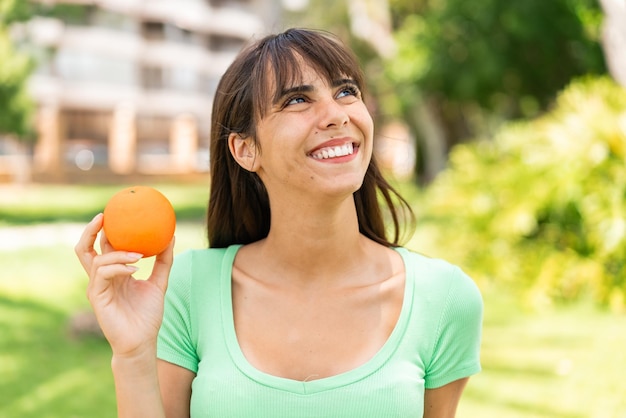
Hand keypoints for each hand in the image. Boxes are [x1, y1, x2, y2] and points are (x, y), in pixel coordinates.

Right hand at [75, 213, 174, 357]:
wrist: (142, 341)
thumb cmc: (148, 314)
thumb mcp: (159, 282)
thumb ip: (164, 260)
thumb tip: (170, 236)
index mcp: (114, 272)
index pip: (105, 246)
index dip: (106, 228)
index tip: (116, 211)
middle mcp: (102, 277)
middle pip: (86, 248)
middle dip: (92, 230)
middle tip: (104, 216)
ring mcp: (97, 287)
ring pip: (96, 259)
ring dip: (118, 253)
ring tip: (139, 254)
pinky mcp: (96, 297)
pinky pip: (102, 274)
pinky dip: (118, 267)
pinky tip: (134, 268)